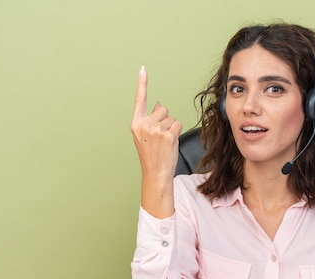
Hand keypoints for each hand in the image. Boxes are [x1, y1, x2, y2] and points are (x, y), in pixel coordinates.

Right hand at [130, 66, 182, 217]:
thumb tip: (158, 105)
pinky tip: (171, 143)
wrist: (156, 173)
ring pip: (172, 118)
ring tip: (165, 142)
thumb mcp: (144, 136)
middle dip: (165, 120)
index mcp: (136, 124)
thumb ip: (149, 120)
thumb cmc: (152, 155)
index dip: (142, 84)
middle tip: (160, 138)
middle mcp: (144, 124)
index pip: (139, 100)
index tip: (143, 69)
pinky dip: (177, 133)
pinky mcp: (168, 135)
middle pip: (162, 109)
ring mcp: (156, 129)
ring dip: (172, 128)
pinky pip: (178, 125)